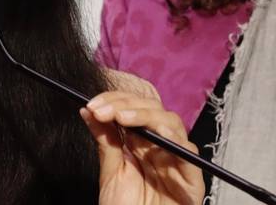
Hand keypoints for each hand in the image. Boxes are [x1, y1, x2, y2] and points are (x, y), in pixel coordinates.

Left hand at [81, 91, 203, 204]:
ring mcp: (176, 159)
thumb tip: (87, 110)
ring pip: (170, 123)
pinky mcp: (191, 179)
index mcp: (140, 142)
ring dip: (145, 115)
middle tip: (103, 110)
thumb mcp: (110, 171)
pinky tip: (157, 134)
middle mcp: (159, 146)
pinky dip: (175, 140)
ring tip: (122, 117)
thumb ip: (104, 140)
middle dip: (125, 104)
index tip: (93, 104)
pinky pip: (189, 153)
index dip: (114, 100)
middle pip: (151, 109)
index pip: (132, 108)